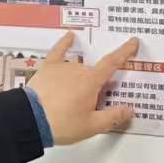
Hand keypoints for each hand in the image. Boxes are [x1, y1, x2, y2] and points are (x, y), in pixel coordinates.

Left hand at [23, 31, 139, 145]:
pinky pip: (58, 52)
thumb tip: (130, 110)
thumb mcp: (92, 126)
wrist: (29, 120)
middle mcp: (78, 69)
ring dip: (82, 78)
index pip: (113, 63)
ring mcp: (62, 67)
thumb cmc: (61, 123)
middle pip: (95, 72)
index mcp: (91, 81)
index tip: (133, 42)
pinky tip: (70, 36)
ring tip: (72, 101)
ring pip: (79, 68)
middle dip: (98, 85)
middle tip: (90, 107)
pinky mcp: (47, 68)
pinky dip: (65, 43)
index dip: (125, 52)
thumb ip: (113, 116)